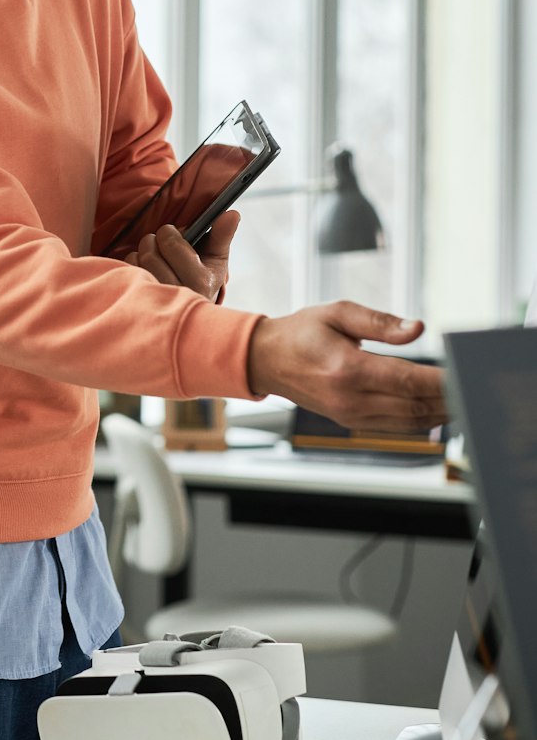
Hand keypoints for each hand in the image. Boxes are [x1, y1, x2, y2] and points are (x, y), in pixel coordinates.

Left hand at [123, 211, 238, 303]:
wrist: (189, 316)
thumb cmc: (203, 280)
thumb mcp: (216, 261)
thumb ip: (222, 236)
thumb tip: (232, 213)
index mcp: (200, 281)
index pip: (171, 243)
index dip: (169, 233)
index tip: (172, 234)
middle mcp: (177, 293)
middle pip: (150, 252)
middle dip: (153, 241)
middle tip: (160, 244)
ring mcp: (156, 301)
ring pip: (136, 260)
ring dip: (142, 253)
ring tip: (154, 259)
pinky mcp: (138, 303)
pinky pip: (126, 272)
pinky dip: (132, 265)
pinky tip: (144, 271)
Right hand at [248, 301, 447, 433]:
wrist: (267, 361)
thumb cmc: (301, 332)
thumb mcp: (338, 312)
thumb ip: (381, 322)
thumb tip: (418, 328)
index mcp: (347, 369)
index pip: (407, 380)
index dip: (442, 380)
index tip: (464, 373)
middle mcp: (350, 399)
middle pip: (414, 405)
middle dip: (448, 397)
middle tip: (473, 385)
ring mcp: (351, 416)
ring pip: (409, 421)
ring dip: (440, 412)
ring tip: (462, 398)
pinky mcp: (352, 422)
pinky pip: (396, 426)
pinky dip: (422, 419)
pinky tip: (438, 408)